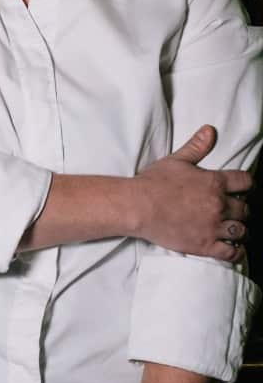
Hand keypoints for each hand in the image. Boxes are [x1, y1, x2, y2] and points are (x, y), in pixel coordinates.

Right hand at [133, 125, 249, 260]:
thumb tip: (210, 130)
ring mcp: (213, 227)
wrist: (136, 206)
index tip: (240, 188)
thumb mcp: (175, 160)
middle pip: (245, 209)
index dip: (245, 185)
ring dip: (238, 229)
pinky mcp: (205, 245)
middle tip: (230, 210)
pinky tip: (232, 248)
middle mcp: (219, 205)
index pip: (246, 182)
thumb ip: (196, 147)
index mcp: (215, 182)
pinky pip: (232, 252)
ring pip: (241, 230)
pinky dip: (235, 252)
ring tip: (230, 228)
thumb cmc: (153, 182)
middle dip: (240, 209)